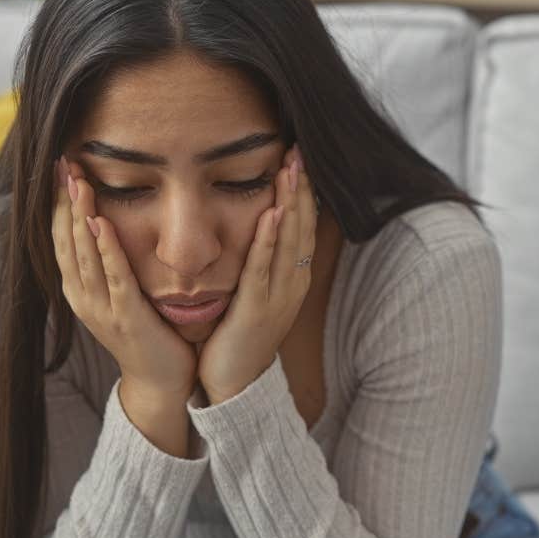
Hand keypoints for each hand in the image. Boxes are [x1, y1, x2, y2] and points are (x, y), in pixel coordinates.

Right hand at [54, 156, 196, 403]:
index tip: (60, 168)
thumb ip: (112, 263)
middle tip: (63, 163)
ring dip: (80, 216)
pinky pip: (114, 276)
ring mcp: (101, 308)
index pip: (62, 238)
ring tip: (78, 182)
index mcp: (80, 289)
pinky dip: (106, 249)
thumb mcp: (121, 293)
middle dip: (64, 201)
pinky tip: (101, 223)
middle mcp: (83, 297)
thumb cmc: (148, 332)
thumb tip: (108, 221)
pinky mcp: (126, 316)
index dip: (59, 203)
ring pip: (84, 254)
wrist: (162, 381)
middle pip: (66, 240)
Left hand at [197, 146, 316, 403]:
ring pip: (289, 242)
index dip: (303, 192)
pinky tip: (273, 214)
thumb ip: (260, 262)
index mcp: (293, 278)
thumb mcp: (256, 293)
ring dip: (291, 204)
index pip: (302, 226)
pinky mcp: (257, 308)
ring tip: (291, 171)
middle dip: (302, 189)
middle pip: (302, 227)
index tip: (299, 159)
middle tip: (300, 152)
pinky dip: (269, 239)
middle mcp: (292, 284)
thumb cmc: (240, 337)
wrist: (235, 385)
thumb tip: (259, 228)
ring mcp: (278, 297)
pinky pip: (264, 267)